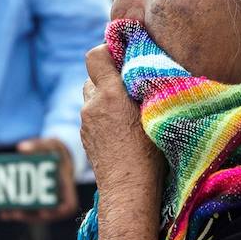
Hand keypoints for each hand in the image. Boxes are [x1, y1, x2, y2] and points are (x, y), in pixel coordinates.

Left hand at [0, 137, 78, 223]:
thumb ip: (39, 145)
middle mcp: (58, 200)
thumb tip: (21, 147)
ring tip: (5, 212)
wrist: (55, 156)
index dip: (58, 212)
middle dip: (30, 215)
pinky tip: (2, 212)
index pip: (68, 206)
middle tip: (16, 213)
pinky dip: (15, 212)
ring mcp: (47, 204)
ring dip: (19, 215)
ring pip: (33, 215)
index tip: (44, 212)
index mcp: (68, 188)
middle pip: (46, 214)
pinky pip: (26, 210)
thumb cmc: (56, 151)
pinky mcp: (36, 204)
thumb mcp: (52, 144)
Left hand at [81, 45, 161, 195]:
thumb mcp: (155, 112)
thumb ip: (144, 84)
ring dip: (106, 96)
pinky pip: (92, 116)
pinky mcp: (85, 138)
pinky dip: (103, 115)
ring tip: (127, 109)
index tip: (125, 54)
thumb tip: (144, 63)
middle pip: (93, 76)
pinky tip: (121, 129)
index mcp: (110, 94)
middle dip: (109, 76)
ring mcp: (85, 123)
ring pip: (92, 97)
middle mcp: (92, 105)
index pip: (95, 55)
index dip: (108, 50)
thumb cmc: (150, 153)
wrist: (129, 189)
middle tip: (131, 84)